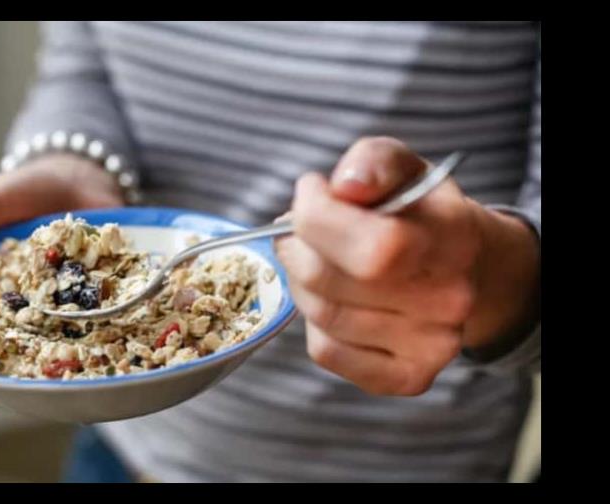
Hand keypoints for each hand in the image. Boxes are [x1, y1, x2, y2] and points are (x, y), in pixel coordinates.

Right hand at [0, 154, 123, 412]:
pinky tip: (117, 356)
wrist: (79, 175)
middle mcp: (26, 315)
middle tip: (28, 407)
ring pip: (62, 351)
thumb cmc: (17, 195)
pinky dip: (112, 340)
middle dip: (18, 384)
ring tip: (68, 393)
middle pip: (17, 360)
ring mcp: (68, 311)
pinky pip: (108, 326)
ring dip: (64, 370)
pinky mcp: (105, 300)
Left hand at [275, 137, 539, 395]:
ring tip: (318, 260)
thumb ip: (372, 161)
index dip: (316, 216)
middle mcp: (448, 299)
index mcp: (453, 238)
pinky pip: (326, 351)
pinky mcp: (407, 378)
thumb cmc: (418, 213)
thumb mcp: (402, 167)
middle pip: (326, 279)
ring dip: (301, 282)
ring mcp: (431, 346)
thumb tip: (346, 186)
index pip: (373, 245)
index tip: (309, 193)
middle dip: (296, 246)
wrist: (465, 268)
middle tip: (299, 230)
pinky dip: (314, 323)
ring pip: (321, 315)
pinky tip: (334, 298)